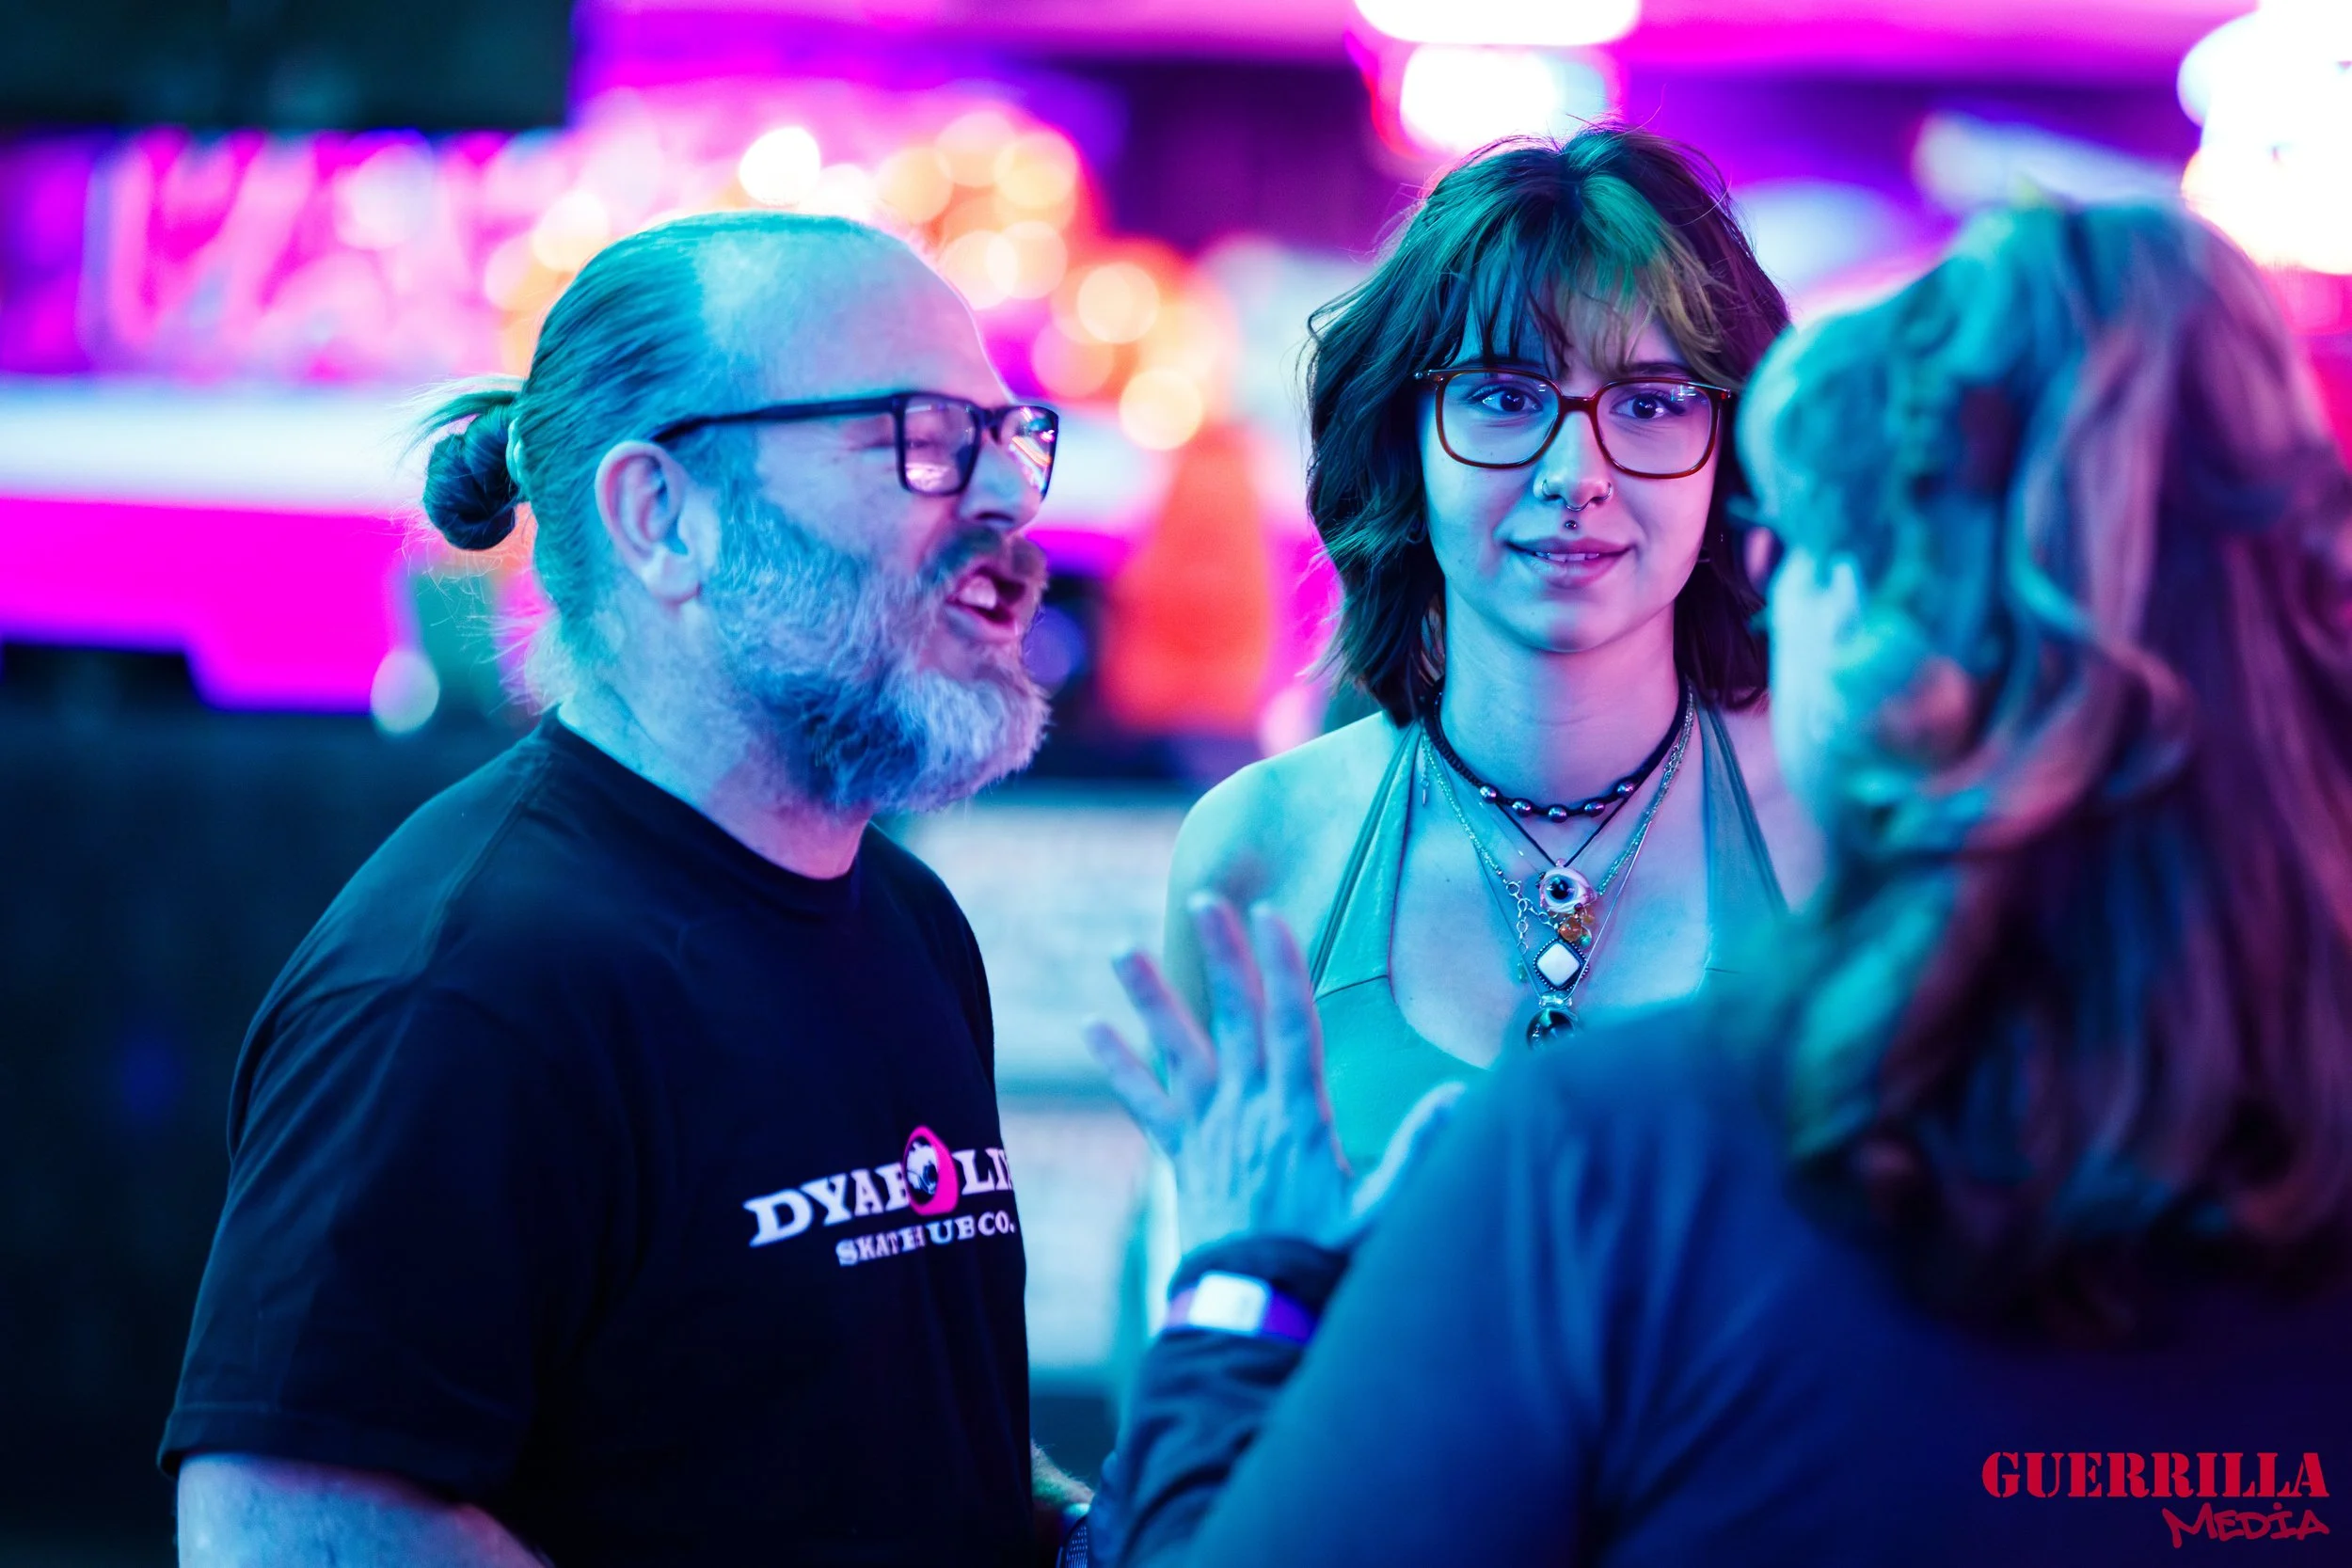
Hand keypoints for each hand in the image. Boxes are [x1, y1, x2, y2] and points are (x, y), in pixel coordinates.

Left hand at [1085, 894, 1460, 1254]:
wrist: (1254, 1311)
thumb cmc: (1321, 1261)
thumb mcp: (1381, 1212)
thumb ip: (1418, 1151)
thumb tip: (1460, 1095)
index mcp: (1298, 1115)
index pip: (1293, 1024)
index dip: (1281, 966)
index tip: (1272, 914)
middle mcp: (1248, 1110)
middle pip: (1234, 1019)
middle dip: (1221, 957)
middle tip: (1204, 901)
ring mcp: (1209, 1129)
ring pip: (1178, 1050)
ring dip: (1150, 996)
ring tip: (1119, 947)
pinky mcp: (1181, 1154)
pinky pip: (1144, 1102)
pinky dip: (1118, 1064)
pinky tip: (1091, 1027)